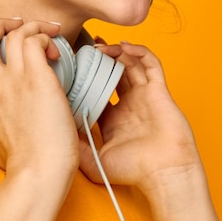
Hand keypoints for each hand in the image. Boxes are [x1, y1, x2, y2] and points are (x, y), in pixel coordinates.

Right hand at [0, 19, 79, 182]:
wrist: (38, 171)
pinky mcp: (37, 76)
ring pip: (12, 32)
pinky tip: (55, 49)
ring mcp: (13, 78)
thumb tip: (3, 148)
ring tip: (48, 33)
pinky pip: (35, 40)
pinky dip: (45, 37)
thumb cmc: (23, 166)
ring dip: (30, 26)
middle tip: (15, 24)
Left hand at [84, 42, 200, 196]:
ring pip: (129, 64)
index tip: (70, 67)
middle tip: (85, 49)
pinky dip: (139, 52)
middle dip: (99, 60)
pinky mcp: (159, 91)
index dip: (84, 78)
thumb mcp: (94, 161)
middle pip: (112, 73)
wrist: (164, 173)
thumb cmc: (133, 171)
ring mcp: (144, 96)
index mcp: (111, 118)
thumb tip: (57, 130)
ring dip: (115, 52)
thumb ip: (76, 146)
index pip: (95, 90)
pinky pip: (151, 64)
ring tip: (101, 47)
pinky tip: (124, 47)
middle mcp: (127, 104)